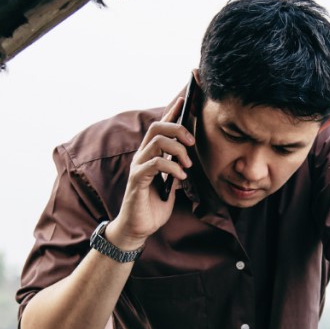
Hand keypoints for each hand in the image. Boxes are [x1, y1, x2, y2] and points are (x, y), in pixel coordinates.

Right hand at [107, 96, 192, 248]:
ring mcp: (138, 166)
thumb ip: (177, 170)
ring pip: (156, 141)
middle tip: (192, 143)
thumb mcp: (171, 186)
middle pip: (157, 127)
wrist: (138, 228)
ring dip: (177, 149)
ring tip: (188, 165)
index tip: (184, 100)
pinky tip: (180, 176)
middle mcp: (142, 156)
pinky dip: (172, 167)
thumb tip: (189, 161)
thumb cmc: (153, 206)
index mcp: (150, 155)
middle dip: (178, 129)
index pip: (160, 127)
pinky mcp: (137, 179)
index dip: (171, 112)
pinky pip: (155, 163)